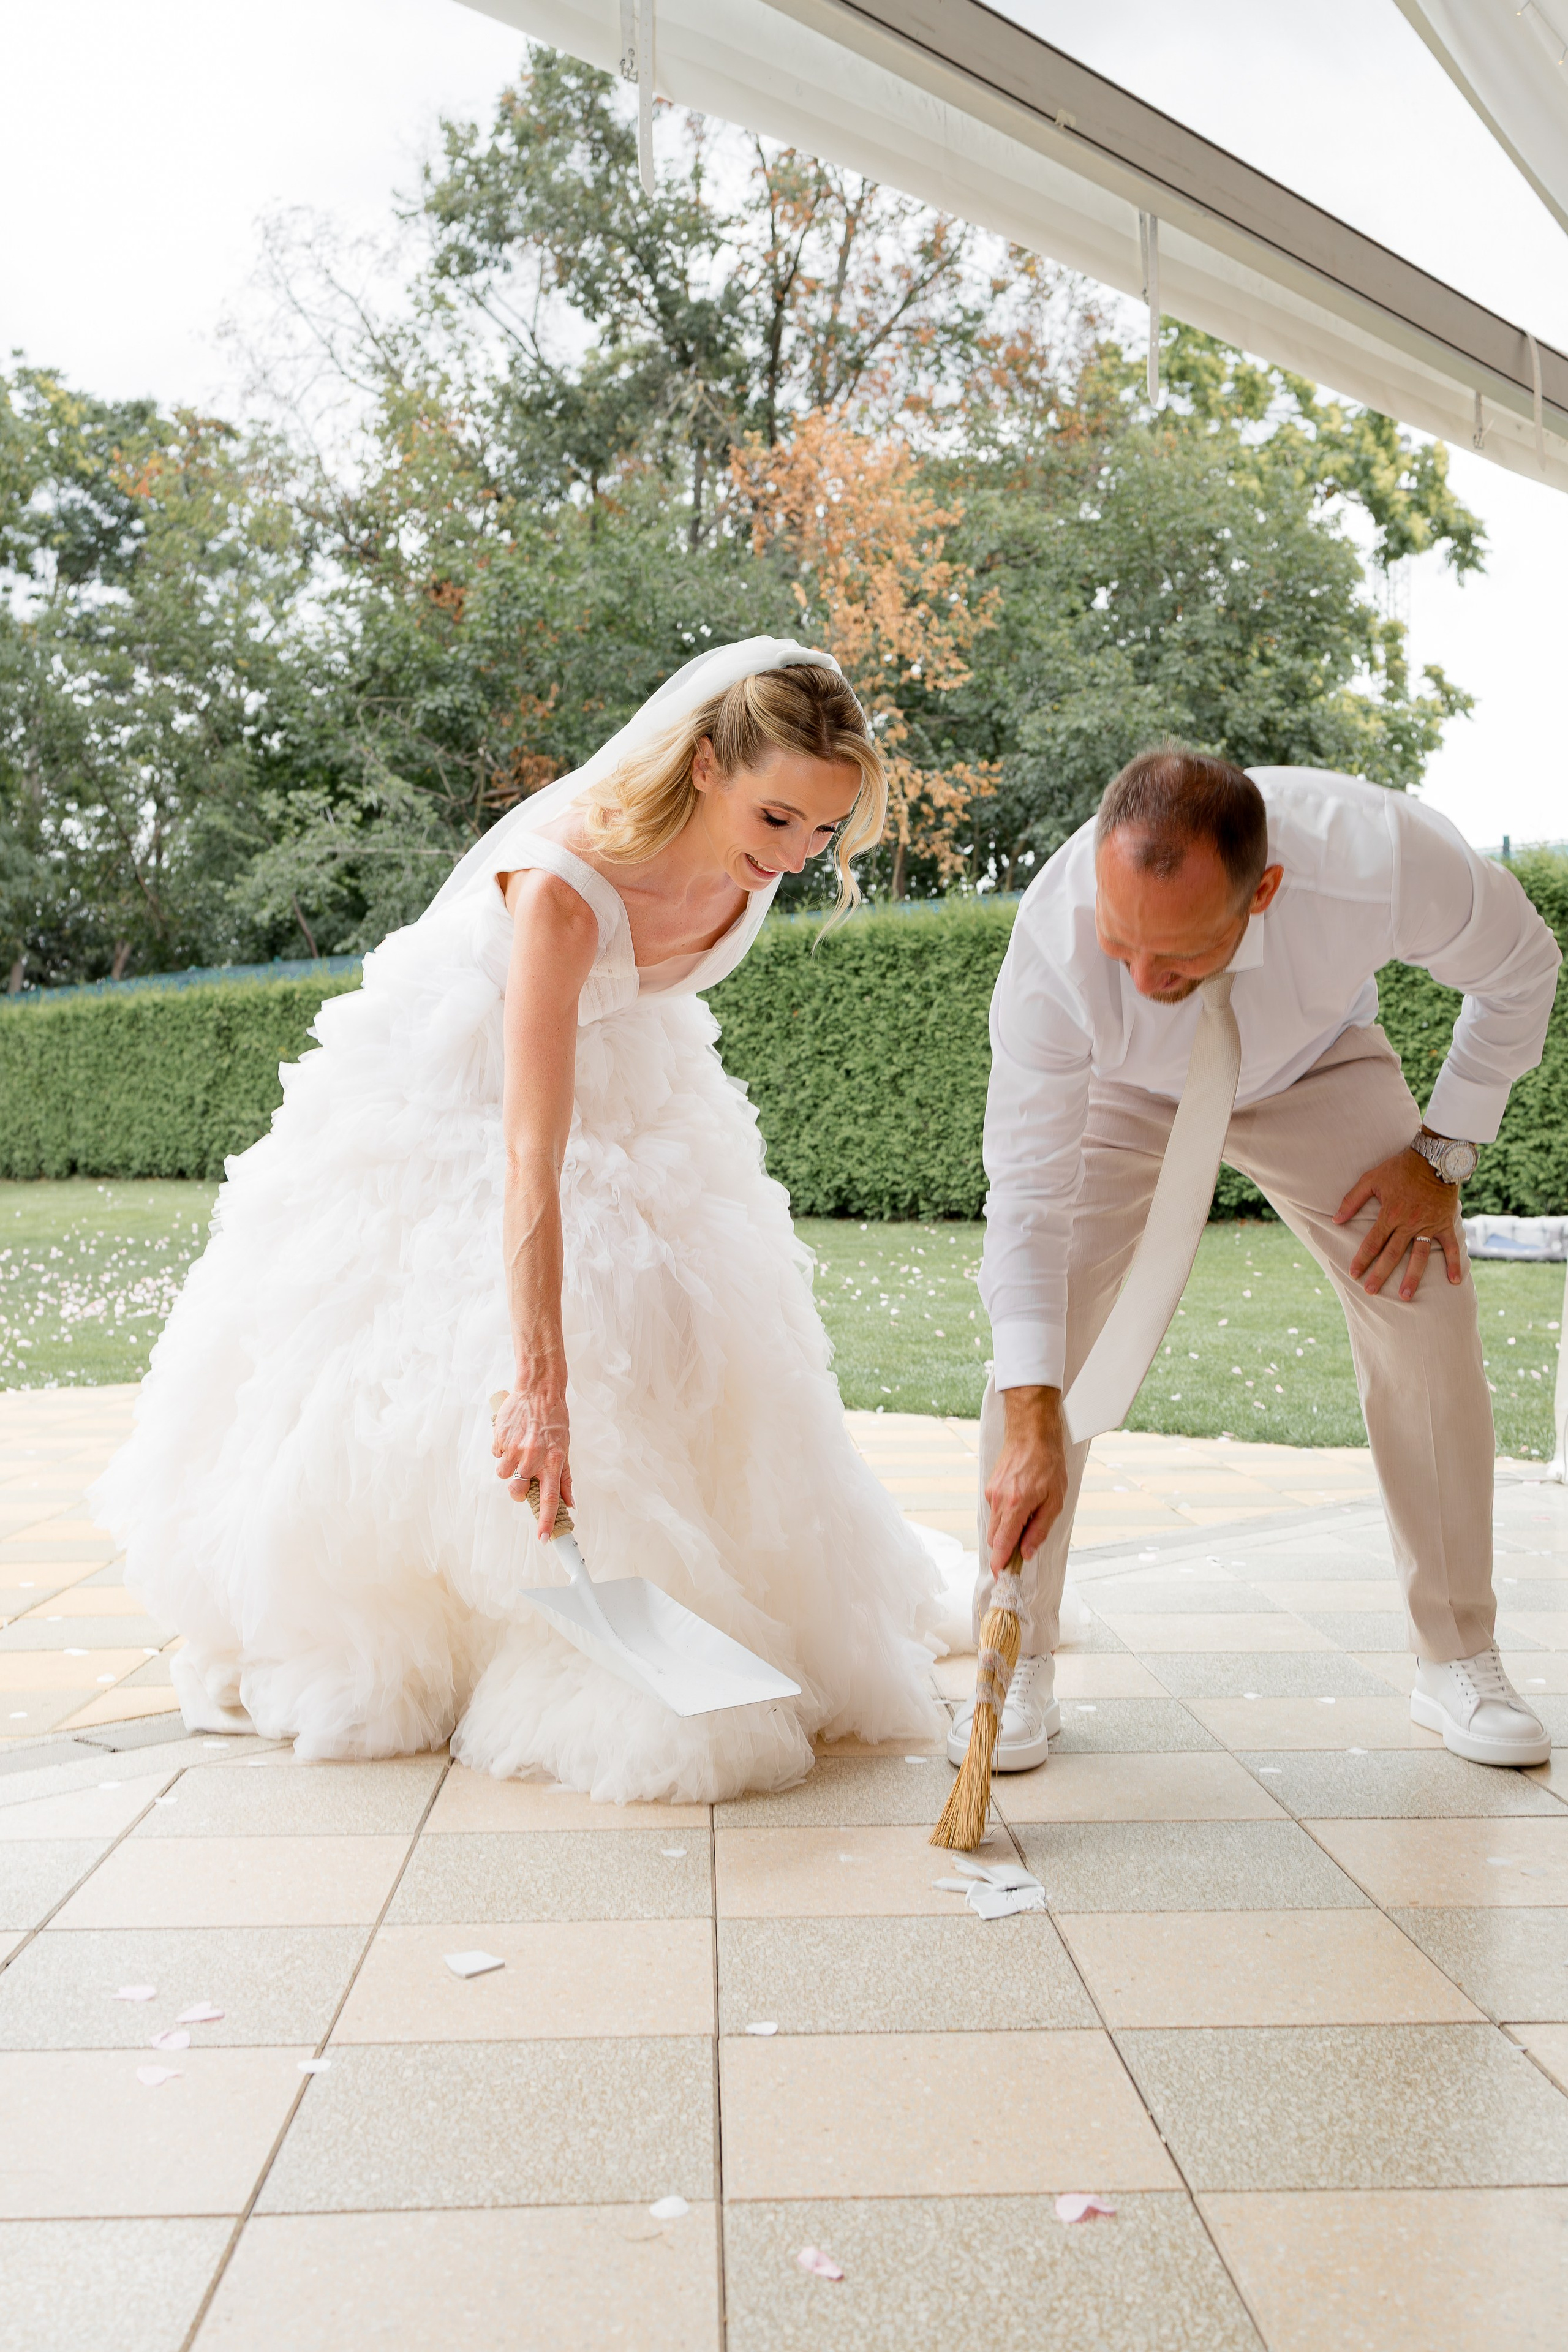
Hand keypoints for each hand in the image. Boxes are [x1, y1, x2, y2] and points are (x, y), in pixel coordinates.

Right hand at [491, 1380, 573, 1537]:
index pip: (549, 1498)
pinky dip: (502, 1450)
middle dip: (517, 1490)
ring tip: (518, 1450)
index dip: (545, 1520)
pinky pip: (496, 1454)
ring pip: (502, 1475)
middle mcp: (533, 1458)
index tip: (543, 1539)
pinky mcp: (500, 1438)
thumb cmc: (554, 1421)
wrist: (539, 1391)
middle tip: (523, 1476)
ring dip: (507, 1468)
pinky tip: (512, 1437)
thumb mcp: (565, 1449)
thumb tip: (570, 1504)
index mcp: (553, 1462)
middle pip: (516, 1491)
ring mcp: (515, 1448)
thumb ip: (565, 1478)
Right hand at [984, 1385, 1068, 1574]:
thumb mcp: (1054, 1501)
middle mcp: (998, 1500)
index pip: (1002, 1543)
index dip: (1000, 1562)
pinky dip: (1006, 1515)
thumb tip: (1026, 1552)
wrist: (1031, 1434)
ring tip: (1028, 1519)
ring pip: (995, 1524)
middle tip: (1022, 1552)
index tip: (1000, 1575)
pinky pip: (995, 1510)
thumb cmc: (1047, 1464)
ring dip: (1007, 1530)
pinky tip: (1021, 1503)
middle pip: (995, 1537)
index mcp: (1015, 1506)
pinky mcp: (990, 1486)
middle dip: (1005, 1548)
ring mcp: (991, 1493)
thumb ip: (1039, 1529)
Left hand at [1334, 1143, 1463, 1300]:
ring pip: (1419, 1256)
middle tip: (1371, 1291)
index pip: (1373, 1242)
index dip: (1362, 1259)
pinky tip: (1453, 1281)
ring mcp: (1428, 1225)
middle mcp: (1409, 1224)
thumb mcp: (1371, 1179)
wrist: (1433, 1158)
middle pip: (1392, 1254)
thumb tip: (1335, 1219)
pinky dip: (1454, 1263)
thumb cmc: (1399, 1168)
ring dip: (1412, 1277)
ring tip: (1405, 1296)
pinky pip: (1451, 1247)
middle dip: (1381, 1274)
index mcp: (1390, 1214)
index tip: (1354, 1274)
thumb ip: (1352, 1200)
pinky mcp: (1445, 1224)